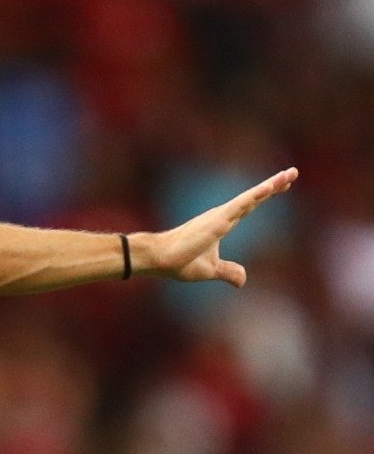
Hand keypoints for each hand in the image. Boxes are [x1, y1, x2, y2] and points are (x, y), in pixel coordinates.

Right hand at [143, 167, 297, 286]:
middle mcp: (222, 215)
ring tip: (290, 174)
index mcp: (222, 223)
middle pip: (254, 197)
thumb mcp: (211, 270)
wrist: (160, 259)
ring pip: (251, 197)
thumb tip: (243, 281)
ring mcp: (220, 216)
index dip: (266, 194)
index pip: (250, 205)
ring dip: (271, 185)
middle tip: (293, 172)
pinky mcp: (217, 221)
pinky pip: (241, 205)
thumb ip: (228, 272)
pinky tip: (270, 186)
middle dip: (275, 184)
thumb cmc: (181, 261)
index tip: (284, 184)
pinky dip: (256, 195)